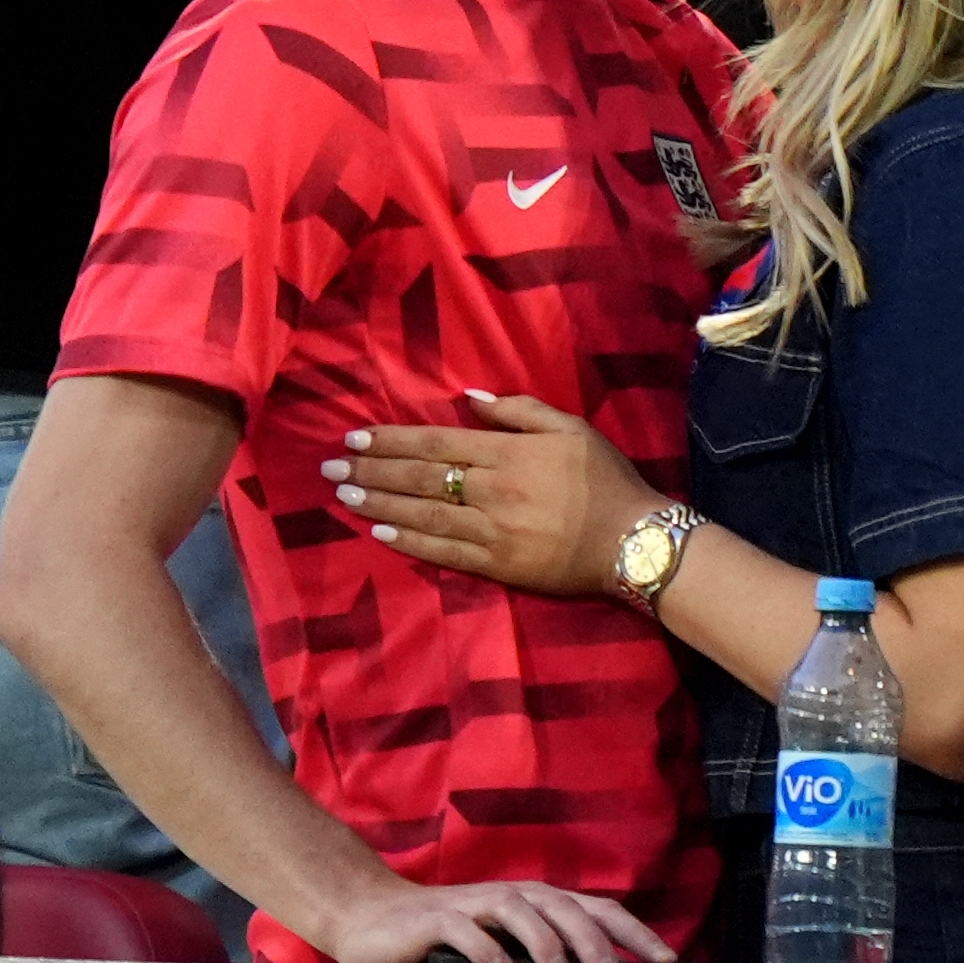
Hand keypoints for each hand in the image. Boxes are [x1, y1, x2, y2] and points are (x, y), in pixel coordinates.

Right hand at [310, 872, 673, 962]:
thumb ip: (542, 956)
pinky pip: (466, 930)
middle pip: (564, 906)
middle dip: (595, 941)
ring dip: (546, 943)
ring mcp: (472, 904)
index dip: (633, 931)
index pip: (595, 908)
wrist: (370, 917)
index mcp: (533, 901)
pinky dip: (488, 951)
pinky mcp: (435, 919)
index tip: (669, 960)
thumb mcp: (502, 944)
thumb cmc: (443, 936)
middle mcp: (509, 895)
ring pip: (520, 909)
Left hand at [324, 393, 666, 597]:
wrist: (633, 540)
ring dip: (379, 502)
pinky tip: (380, 531)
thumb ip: (517, 410)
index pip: (436, 442)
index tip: (355, 437)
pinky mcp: (498, 566)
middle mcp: (492, 489)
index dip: (391, 440)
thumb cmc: (605, 479)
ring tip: (343, 494)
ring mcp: (492, 530)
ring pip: (424, 513)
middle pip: (421, 476)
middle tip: (330, 466)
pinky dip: (409, 541)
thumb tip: (468, 396)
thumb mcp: (569, 428)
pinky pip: (444, 552)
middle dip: (372, 469)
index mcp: (507, 452)